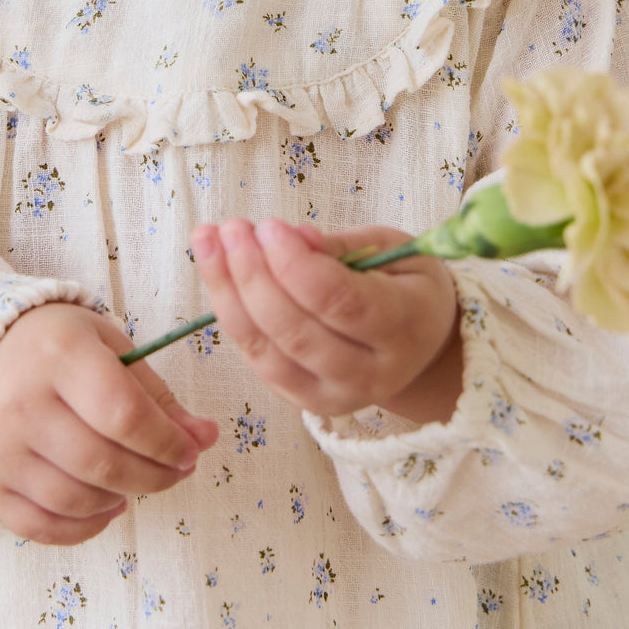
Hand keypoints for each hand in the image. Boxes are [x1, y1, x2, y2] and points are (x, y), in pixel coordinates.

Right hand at [0, 301, 217, 544]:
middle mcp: (21, 403)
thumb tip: (204, 438)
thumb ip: (157, 396)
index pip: (124, 415)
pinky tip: (105, 505)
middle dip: (154, 476)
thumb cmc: (61, 349)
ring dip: (121, 499)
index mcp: (59, 355)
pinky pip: (42, 526)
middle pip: (103, 463)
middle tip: (176, 470)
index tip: (191, 450)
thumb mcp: (112, 350)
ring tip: (137, 482)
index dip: (167, 443)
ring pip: (76, 500)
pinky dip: (84, 527)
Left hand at [190, 218, 461, 421]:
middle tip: (231, 228)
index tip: (268, 225)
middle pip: (297, 332)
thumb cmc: (406, 283)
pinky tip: (219, 274)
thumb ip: (341, 246)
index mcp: (405, 326)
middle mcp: (372, 373)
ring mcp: (336, 396)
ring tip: (209, 242)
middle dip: (253, 275)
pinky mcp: (306, 402)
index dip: (296, 265)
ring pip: (269, 351)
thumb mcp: (391, 249)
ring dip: (229, 293)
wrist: (420, 347)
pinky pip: (259, 361)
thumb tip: (292, 237)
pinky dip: (232, 315)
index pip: (341, 302)